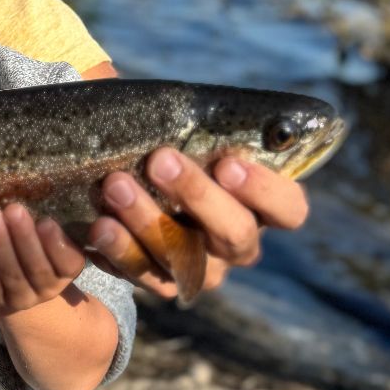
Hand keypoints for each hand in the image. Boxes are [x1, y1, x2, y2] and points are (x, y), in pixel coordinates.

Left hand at [0, 204, 86, 318]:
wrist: (20, 278)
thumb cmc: (38, 242)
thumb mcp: (51, 233)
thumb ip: (49, 221)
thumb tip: (37, 188)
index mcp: (68, 271)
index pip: (68, 262)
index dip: (56, 244)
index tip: (45, 221)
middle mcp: (49, 289)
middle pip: (37, 268)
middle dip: (23, 237)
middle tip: (12, 210)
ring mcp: (22, 298)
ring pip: (12, 275)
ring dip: (0, 245)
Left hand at [86, 149, 309, 298]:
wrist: (131, 179)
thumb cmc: (175, 148)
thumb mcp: (194, 134)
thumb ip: (204, 128)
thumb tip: (186, 106)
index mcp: (261, 205)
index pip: (289, 209)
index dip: (265, 191)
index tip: (228, 163)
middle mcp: (240, 244)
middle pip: (235, 233)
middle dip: (196, 195)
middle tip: (159, 160)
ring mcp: (204, 270)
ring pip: (184, 256)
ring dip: (147, 219)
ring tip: (114, 184)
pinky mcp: (164, 283)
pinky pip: (144, 274)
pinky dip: (120, 249)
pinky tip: (100, 224)